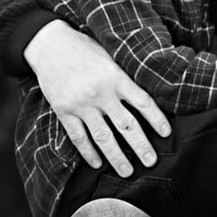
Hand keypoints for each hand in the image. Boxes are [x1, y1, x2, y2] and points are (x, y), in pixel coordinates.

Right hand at [23, 20, 169, 175]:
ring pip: (103, 137)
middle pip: (126, 125)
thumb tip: (147, 96)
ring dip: (117, 157)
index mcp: (116, 76)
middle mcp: (100, 92)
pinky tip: (98, 163)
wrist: (50, 44)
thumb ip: (125, 77)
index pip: (143, 102)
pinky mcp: (64, 111)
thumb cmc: (85, 49)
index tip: (166, 134)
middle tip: (151, 162)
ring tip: (127, 172)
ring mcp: (81, 104)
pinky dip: (88, 152)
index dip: (156, 119)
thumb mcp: (110, 56)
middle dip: (141, 146)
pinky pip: (79, 137)